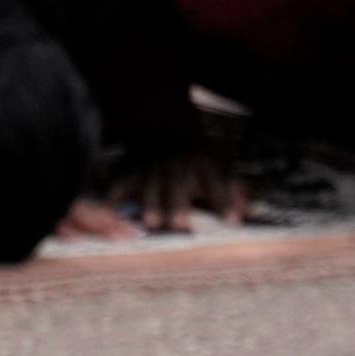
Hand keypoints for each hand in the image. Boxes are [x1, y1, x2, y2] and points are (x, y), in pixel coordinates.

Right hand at [86, 151, 242, 235]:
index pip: (215, 180)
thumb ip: (235, 192)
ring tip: (151, 220)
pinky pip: (117, 183)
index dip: (223, 198)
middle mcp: (176, 167)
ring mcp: (150, 169)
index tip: (231, 219)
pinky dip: (113, 196)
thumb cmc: (197, 163)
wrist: (164, 132)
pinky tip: (111, 209)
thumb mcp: (220, 168)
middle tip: (180, 222)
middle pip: (177, 183)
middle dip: (178, 202)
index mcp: (202, 165)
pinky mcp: (128, 172)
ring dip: (149, 202)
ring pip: (148, 184)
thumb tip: (243, 213)